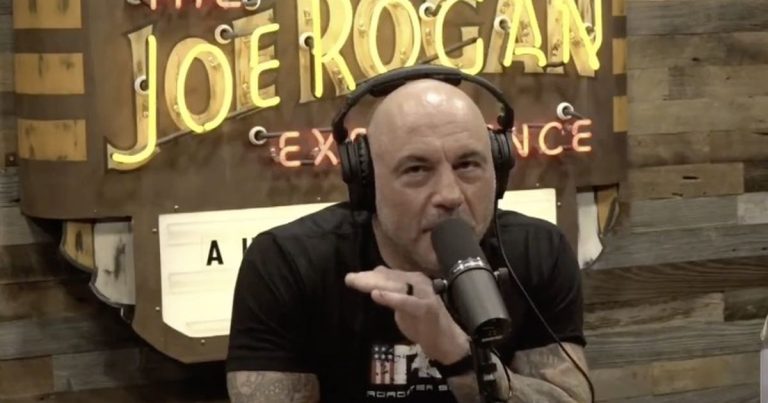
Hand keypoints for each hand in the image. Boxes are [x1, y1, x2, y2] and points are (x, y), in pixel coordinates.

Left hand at [345, 266, 469, 364]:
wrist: (445, 340)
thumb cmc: (423, 322)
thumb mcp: (402, 303)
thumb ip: (391, 290)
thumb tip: (374, 275)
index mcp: (412, 279)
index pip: (387, 274)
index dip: (368, 275)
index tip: (351, 277)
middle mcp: (418, 282)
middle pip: (389, 278)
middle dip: (367, 278)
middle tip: (349, 279)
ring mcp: (423, 293)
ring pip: (395, 286)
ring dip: (375, 284)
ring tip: (358, 283)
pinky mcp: (426, 307)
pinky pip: (406, 301)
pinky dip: (391, 298)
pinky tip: (376, 295)